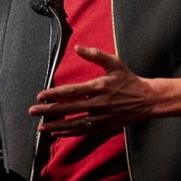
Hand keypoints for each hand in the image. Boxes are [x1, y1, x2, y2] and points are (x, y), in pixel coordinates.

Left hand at [27, 45, 156, 136]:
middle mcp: (98, 103)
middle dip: (48, 111)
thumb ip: (95, 55)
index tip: (40, 96)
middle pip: (68, 108)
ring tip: (40, 127)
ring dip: (56, 126)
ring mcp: (100, 117)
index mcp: (98, 86)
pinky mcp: (104, 126)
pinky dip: (69, 133)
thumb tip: (77, 47)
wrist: (147, 99)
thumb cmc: (128, 80)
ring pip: (74, 123)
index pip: (71, 91)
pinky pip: (83, 131)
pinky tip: (57, 133)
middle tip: (32, 111)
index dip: (54, 94)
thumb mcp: (114, 63)